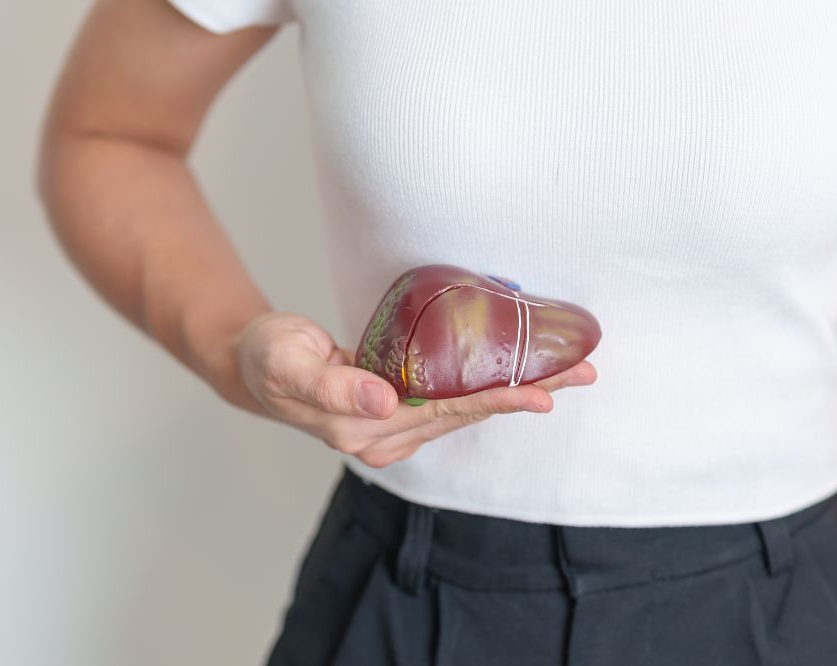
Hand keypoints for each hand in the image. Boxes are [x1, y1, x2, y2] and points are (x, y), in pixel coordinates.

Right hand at [233, 312, 596, 466]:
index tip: (542, 392)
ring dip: (516, 392)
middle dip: (526, 393)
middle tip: (583, 374)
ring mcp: (392, 431)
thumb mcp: (287, 360)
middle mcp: (385, 436)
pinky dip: (488, 390)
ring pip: (465, 409)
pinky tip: (520, 379)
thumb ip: (331, 382)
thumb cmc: (268, 356)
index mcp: (363, 426)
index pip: (445, 410)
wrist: (253, 365)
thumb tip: (383, 399)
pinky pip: (451, 402)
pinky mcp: (397, 415)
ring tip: (567, 373)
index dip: (496, 398)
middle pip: (468, 412)